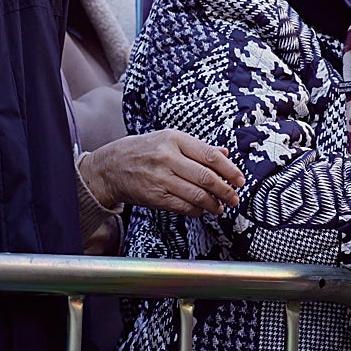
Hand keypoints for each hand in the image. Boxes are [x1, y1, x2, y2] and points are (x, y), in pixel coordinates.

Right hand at [78, 129, 244, 216]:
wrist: (111, 167)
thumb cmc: (143, 151)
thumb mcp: (169, 140)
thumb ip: (198, 147)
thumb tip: (225, 153)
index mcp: (175, 139)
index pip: (210, 156)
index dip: (229, 170)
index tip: (240, 179)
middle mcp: (168, 157)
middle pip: (206, 177)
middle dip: (225, 190)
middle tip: (234, 197)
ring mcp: (161, 178)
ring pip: (196, 194)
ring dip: (213, 203)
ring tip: (220, 207)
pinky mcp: (154, 196)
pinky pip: (182, 206)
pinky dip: (196, 210)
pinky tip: (202, 210)